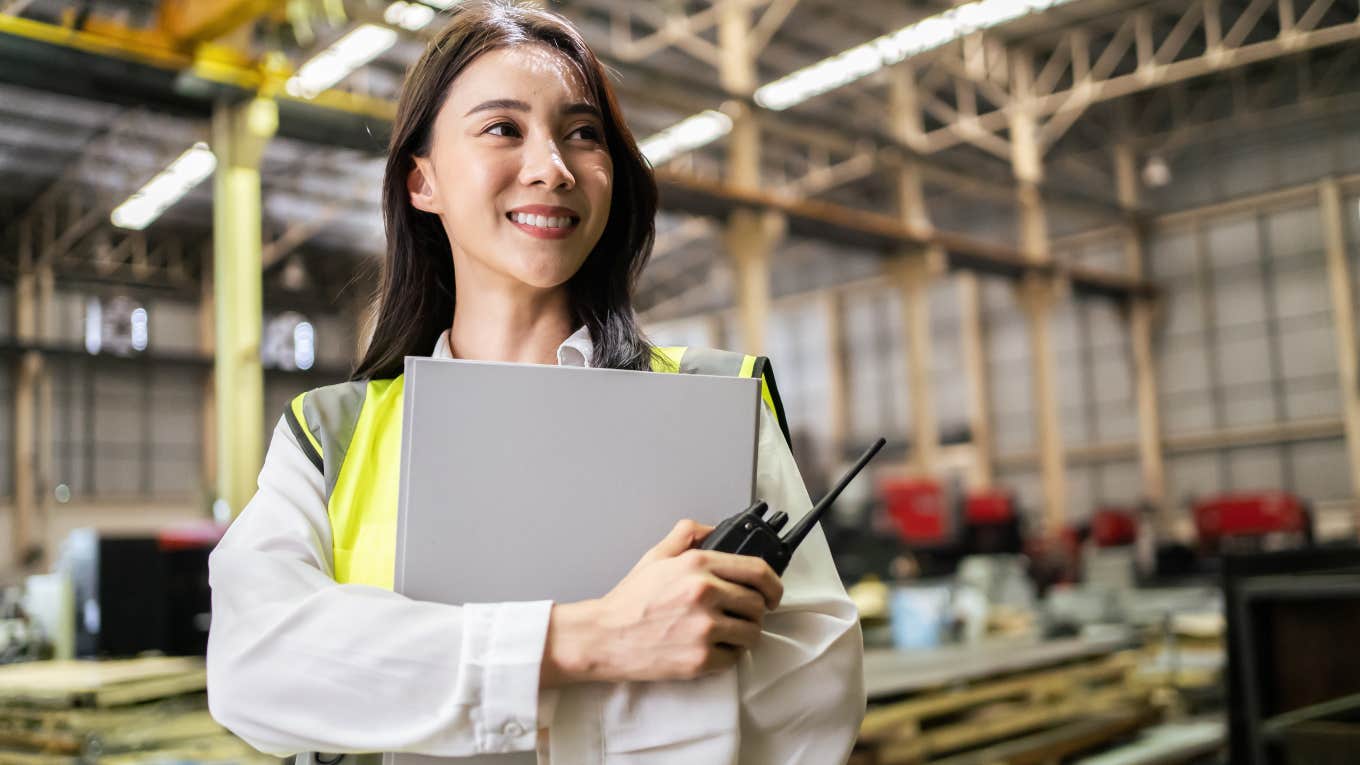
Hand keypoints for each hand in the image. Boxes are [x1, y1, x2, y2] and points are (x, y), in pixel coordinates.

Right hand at [541, 520, 782, 686]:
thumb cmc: (629, 601)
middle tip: (739, 616)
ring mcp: (704, 628)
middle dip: (754, 612)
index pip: (758, 571)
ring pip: (751, 633)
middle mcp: (705, 593)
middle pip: (758, 604)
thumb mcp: (656, 556)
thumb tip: (711, 528)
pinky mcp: (701, 659)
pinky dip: (727, 656)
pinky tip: (708, 648)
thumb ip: (686, 534)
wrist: (604, 637)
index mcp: (697, 565)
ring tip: (723, 633)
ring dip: (743, 635)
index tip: (773, 593)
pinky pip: (734, 658)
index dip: (773, 584)